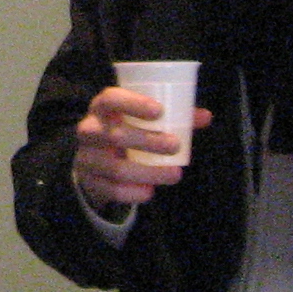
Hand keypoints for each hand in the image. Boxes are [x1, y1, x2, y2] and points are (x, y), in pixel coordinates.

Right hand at [72, 88, 215, 213]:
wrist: (95, 161)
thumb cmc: (125, 131)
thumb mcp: (141, 120)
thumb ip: (173, 117)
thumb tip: (205, 116)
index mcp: (102, 108)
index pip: (110, 99)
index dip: (133, 104)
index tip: (159, 111)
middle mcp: (89, 130)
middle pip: (114, 135)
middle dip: (148, 141)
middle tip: (176, 145)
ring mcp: (86, 158)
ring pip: (115, 167)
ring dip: (148, 172)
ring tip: (175, 173)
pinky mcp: (89, 182)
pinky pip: (110, 190)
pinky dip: (132, 192)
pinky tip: (150, 191)